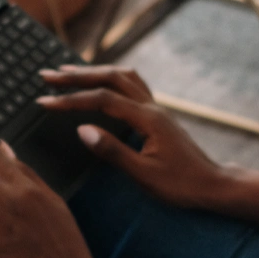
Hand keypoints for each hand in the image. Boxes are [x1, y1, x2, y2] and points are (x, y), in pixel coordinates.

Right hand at [36, 66, 228, 209]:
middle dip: (77, 75)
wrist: (213, 185)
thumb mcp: (144, 174)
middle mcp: (152, 107)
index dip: (71, 99)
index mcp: (147, 118)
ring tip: (68, 73)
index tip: (45, 102)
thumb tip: (82, 129)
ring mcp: (156, 109)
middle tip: (47, 75)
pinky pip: (132, 86)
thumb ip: (112, 151)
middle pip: (111, 78)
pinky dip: (111, 79)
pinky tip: (101, 84)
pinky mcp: (158, 116)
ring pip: (122, 77)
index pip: (102, 99)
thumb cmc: (181, 185)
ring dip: (94, 72)